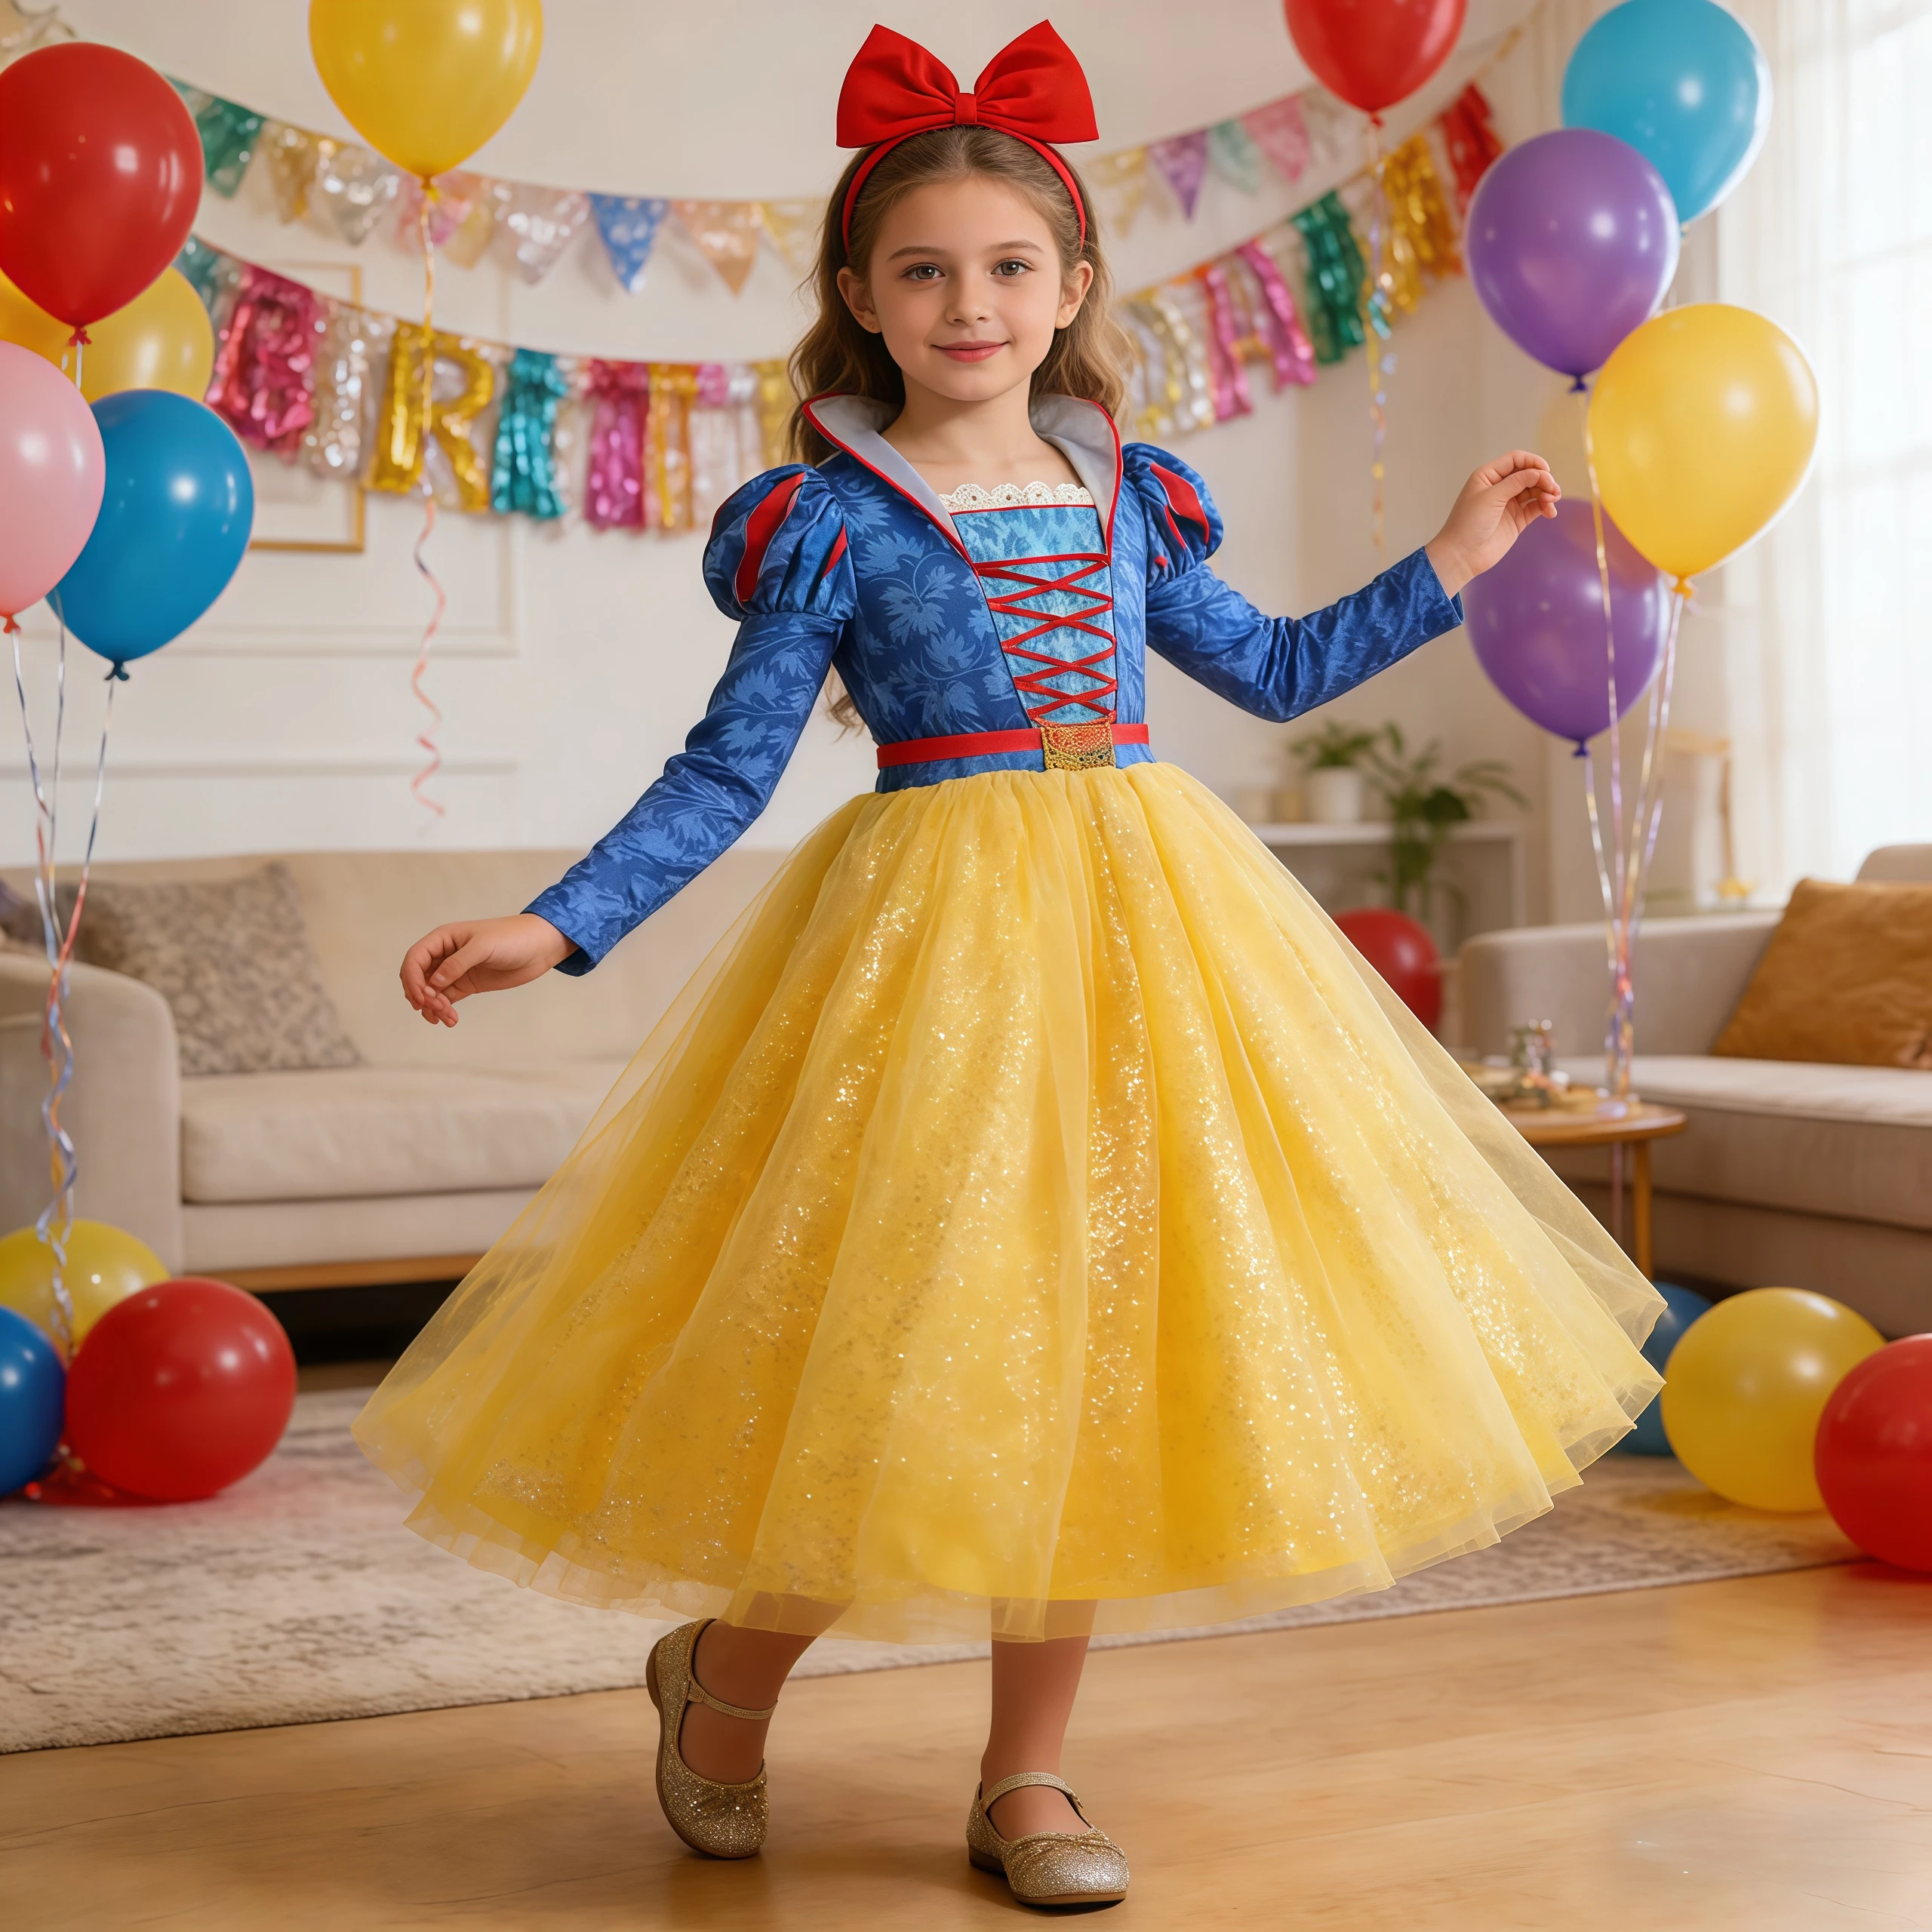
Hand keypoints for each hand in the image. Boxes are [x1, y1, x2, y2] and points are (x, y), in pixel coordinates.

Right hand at [399, 913, 574, 1026]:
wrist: (539, 947)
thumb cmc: (512, 937)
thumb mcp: (484, 946)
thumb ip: (457, 963)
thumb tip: (433, 983)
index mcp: (443, 938)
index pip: (415, 958)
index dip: (412, 978)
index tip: (422, 997)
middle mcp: (444, 954)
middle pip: (418, 977)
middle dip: (421, 995)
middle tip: (438, 1009)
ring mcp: (454, 971)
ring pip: (430, 992)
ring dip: (432, 1007)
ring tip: (447, 1019)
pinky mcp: (466, 984)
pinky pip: (446, 999)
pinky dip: (443, 1011)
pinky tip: (450, 1020)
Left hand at [1424, 451, 1560, 597]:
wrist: (1462, 556)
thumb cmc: (1468, 523)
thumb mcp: (1491, 497)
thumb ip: (1515, 482)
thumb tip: (1538, 472)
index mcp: (1488, 476)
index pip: (1516, 460)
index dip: (1533, 462)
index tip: (1546, 471)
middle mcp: (1500, 487)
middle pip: (1528, 474)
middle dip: (1543, 479)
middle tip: (1553, 490)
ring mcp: (1509, 503)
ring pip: (1535, 490)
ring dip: (1547, 492)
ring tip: (1552, 501)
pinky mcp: (1517, 520)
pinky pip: (1536, 507)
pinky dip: (1545, 507)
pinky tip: (1550, 512)